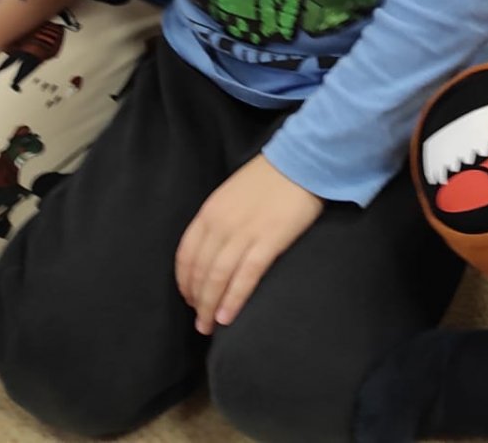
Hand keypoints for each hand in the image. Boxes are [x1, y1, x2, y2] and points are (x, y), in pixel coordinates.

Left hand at [176, 154, 323, 333]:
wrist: (302, 162)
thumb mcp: (232, 194)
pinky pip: (245, 276)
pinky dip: (233, 299)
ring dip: (210, 306)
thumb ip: (219, 220)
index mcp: (209, 212)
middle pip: (200, 271)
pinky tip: (228, 316)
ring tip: (210, 326)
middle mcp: (220, 224)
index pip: (186, 255)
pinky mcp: (268, 241)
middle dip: (196, 301)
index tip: (190, 298)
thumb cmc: (269, 178)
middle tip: (200, 322)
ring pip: (218, 278)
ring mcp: (243, 233)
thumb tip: (213, 249)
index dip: (185, 282)